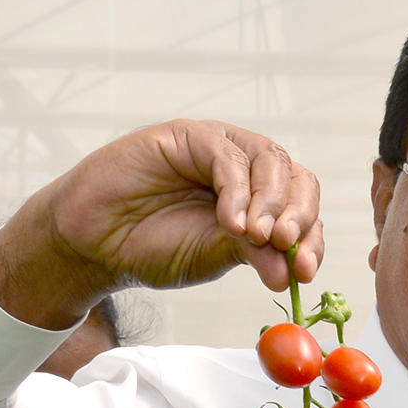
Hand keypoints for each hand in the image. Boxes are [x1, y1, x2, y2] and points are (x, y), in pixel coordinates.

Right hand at [0, 119, 324, 325]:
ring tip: (255, 236)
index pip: (301, 208)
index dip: (311, 236)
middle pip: (294, 177)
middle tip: (286, 245)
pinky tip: (229, 222)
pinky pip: (226, 154)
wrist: (95, 244)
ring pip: (268, 160)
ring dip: (270, 202)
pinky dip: (236, 189)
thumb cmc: (151, 247)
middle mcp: (244, 170)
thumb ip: (251, 256)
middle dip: (298, 214)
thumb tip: (292, 271)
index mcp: (257, 200)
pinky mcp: (188, 136)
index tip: (307, 269)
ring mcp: (217, 149)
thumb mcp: (211, 258)